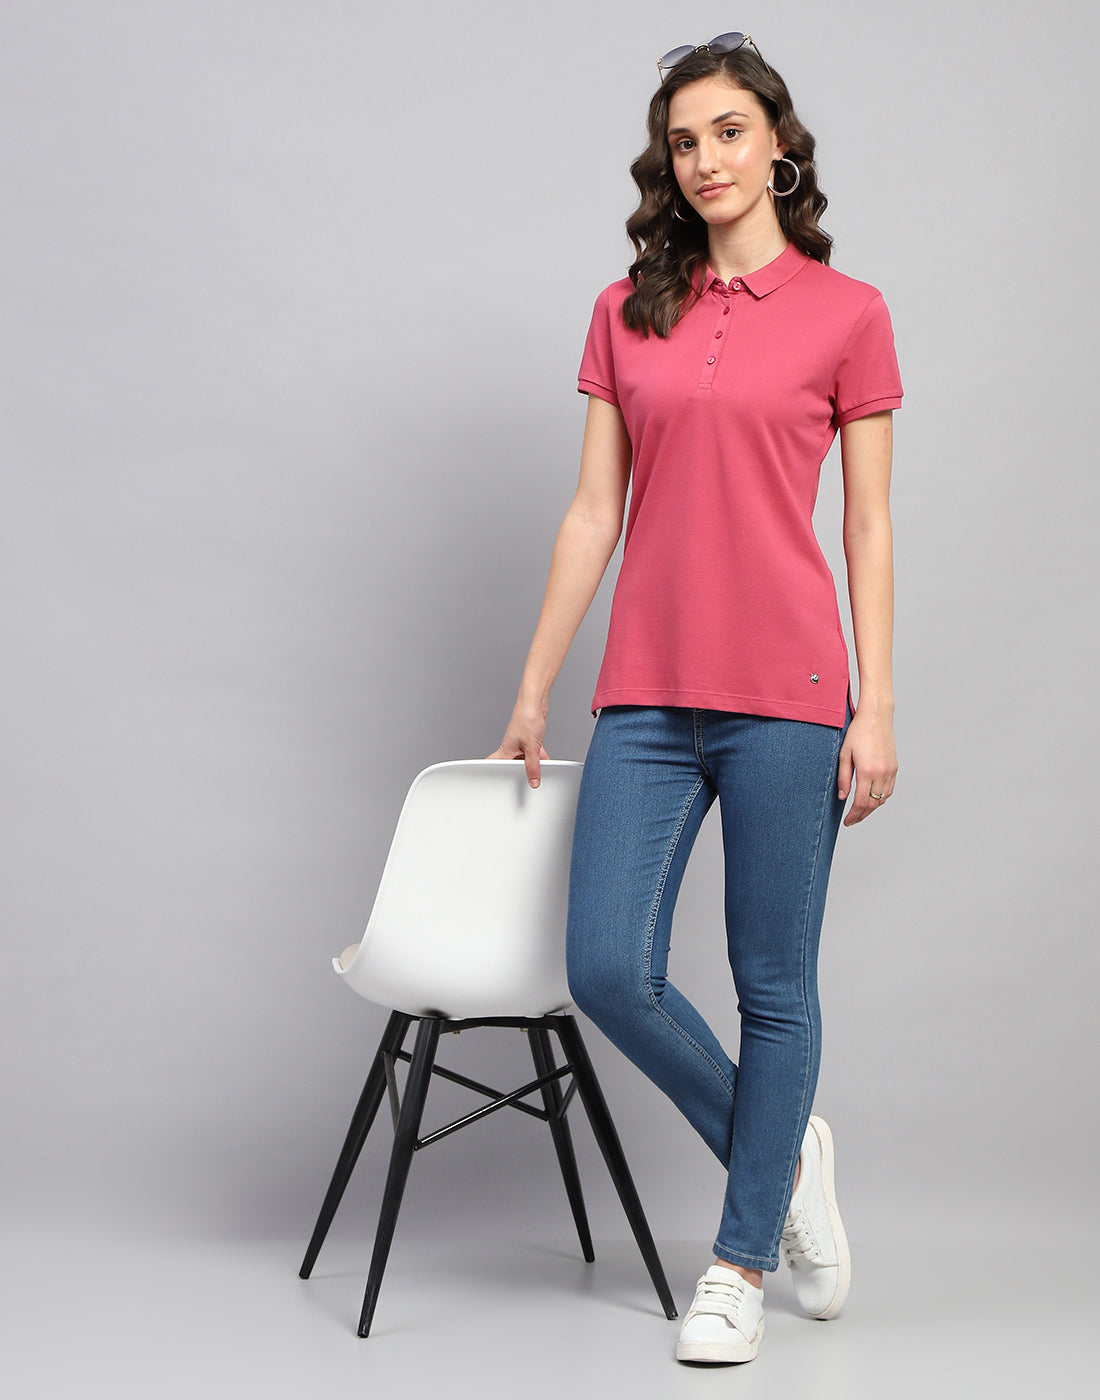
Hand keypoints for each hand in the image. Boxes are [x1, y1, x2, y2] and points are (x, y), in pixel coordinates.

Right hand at [486, 699, 549, 788]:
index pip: (493, 765)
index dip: (492, 774)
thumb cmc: (526, 719)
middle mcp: (510, 747)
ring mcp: (519, 743)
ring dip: (531, 763)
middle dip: (518, 772)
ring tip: (537, 770)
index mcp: (505, 750)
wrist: (534, 703)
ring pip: (524, 759)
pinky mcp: (528, 739)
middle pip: (512, 764)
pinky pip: (532, 752)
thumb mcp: (532, 748)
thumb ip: (533, 766)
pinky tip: (545, 759)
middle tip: (523, 780)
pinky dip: (538, 756)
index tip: (495, 784)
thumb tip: (533, 780)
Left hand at [837, 709, 896, 825]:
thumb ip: (843, 778)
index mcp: (867, 771)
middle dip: (862, 815)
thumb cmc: (857, 732)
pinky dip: (881, 798)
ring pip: (882, 799)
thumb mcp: (844, 754)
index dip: (853, 815)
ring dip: (872, 808)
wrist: (877, 717)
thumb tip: (842, 797)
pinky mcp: (894, 767)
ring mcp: (890, 771)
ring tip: (860, 811)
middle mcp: (881, 773)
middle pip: (873, 805)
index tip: (847, 821)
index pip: (861, 803)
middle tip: (851, 820)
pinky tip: (872, 798)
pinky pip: (889, 789)